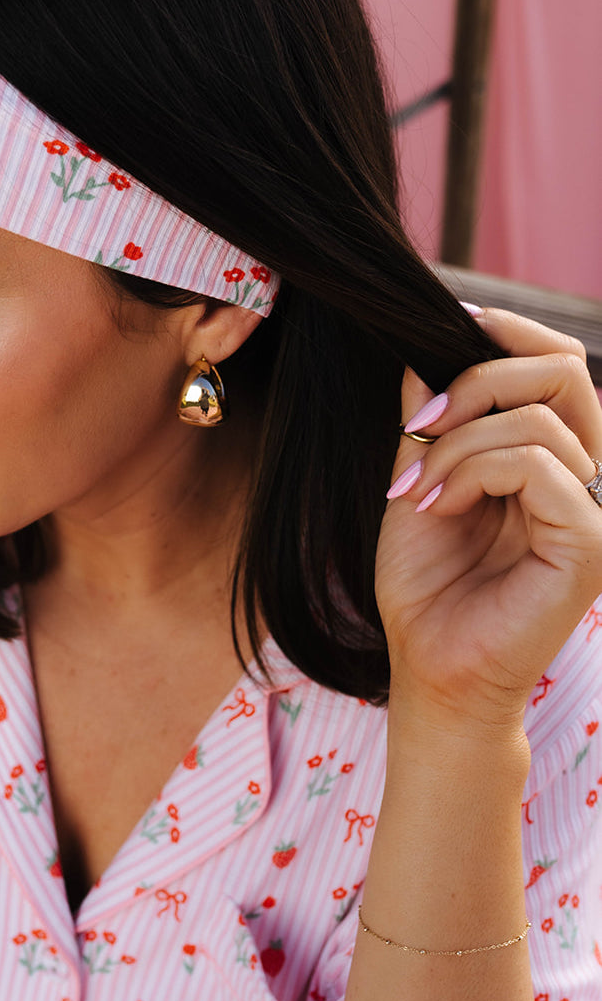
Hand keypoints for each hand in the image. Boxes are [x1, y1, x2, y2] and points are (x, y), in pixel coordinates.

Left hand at [375, 307, 601, 734]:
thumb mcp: (418, 479)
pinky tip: (437, 505)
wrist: (429, 668)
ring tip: (417, 489)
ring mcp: (596, 509)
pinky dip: (471, 471)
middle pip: (565, 368)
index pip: (558, 362)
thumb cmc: (428, 586)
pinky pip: (536, 464)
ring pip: (537, 417)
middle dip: (481, 374)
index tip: (441, 336)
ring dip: (455, 443)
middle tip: (421, 422)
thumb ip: (431, 419)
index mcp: (556, 457)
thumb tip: (427, 349)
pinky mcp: (590, 542)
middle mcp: (588, 477)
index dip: (506, 331)